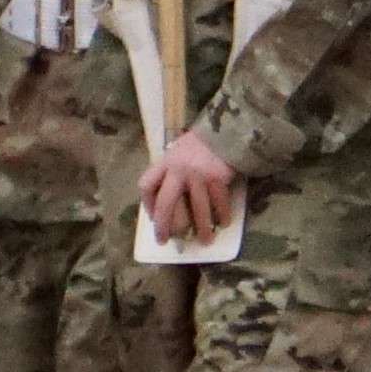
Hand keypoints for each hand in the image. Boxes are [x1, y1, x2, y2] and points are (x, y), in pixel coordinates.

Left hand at [141, 126, 242, 245]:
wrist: (224, 131)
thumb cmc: (199, 144)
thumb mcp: (178, 152)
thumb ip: (170, 171)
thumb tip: (168, 199)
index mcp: (165, 163)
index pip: (146, 185)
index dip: (147, 204)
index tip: (153, 218)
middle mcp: (178, 170)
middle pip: (166, 203)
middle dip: (164, 226)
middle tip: (165, 240)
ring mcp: (198, 175)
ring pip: (198, 210)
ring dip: (202, 229)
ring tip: (205, 240)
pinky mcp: (217, 179)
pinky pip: (219, 204)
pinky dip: (221, 216)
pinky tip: (223, 223)